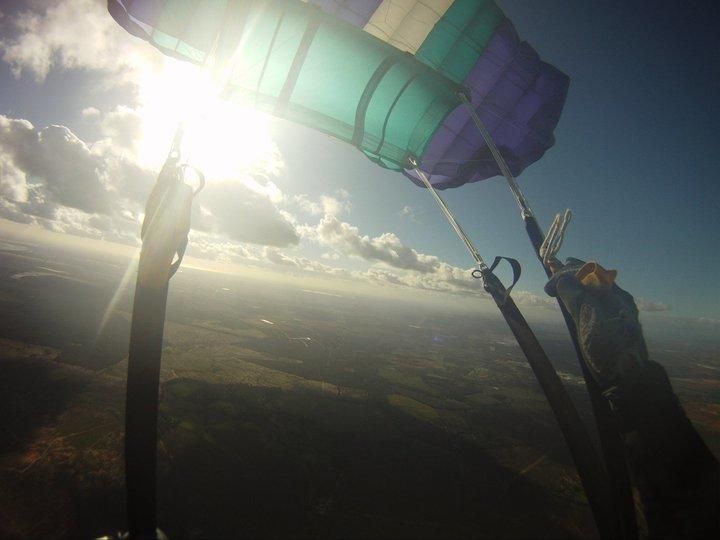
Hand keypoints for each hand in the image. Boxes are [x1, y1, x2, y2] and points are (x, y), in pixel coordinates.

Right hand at [545, 258, 647, 390]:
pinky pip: (597, 298)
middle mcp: (617, 298)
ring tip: (560, 283)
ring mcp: (617, 310)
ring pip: (595, 287)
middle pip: (592, 276)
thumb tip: (563, 278)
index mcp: (614, 295)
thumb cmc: (609, 350)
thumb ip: (576, 297)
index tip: (548, 288)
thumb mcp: (589, 321)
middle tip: (552, 274)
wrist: (630, 380)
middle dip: (571, 273)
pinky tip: (575, 299)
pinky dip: (582, 294)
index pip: (586, 272)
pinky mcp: (614, 322)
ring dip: (576, 282)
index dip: (564, 274)